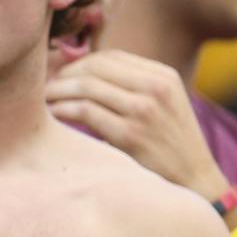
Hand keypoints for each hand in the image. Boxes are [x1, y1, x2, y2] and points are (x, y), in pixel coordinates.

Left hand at [45, 50, 227, 196]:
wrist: (194, 179)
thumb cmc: (167, 144)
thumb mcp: (161, 105)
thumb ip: (131, 87)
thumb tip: (80, 75)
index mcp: (163, 76)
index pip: (110, 57)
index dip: (78, 64)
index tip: (60, 76)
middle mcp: (156, 88)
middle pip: (94, 68)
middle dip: (63, 75)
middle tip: (44, 86)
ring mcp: (144, 110)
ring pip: (86, 87)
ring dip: (57, 91)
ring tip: (43, 100)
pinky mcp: (131, 134)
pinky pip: (85, 112)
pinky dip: (63, 110)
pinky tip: (53, 115)